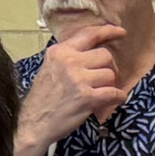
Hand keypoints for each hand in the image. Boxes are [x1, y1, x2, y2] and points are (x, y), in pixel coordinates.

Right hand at [17, 23, 127, 150]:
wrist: (33, 124)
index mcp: (60, 51)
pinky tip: (115, 99)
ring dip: (110, 85)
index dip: (108, 31)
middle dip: (109, 67)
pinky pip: (114, 92)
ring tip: (102, 92)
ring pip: (110, 74)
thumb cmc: (43, 99)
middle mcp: (69, 61)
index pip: (89, 34)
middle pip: (105, 55)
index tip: (121, 32)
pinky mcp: (87, 97)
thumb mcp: (50, 68)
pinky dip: (118, 97)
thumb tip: (92, 51)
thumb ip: (68, 57)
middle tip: (105, 78)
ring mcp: (78, 79)